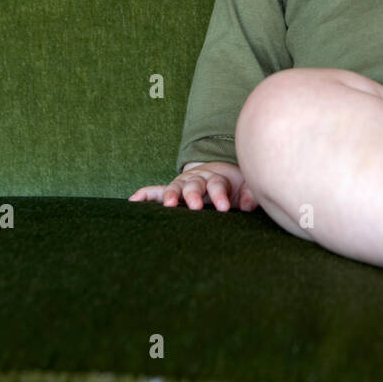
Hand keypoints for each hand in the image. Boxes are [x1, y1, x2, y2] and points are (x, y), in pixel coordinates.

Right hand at [128, 161, 259, 211]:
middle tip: (196, 207)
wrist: (220, 174)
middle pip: (194, 186)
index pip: (217, 186)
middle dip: (193, 196)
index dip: (220, 196)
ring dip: (170, 196)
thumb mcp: (245, 187)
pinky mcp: (171, 190)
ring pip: (174, 188)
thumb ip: (249, 194)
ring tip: (168, 205)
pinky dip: (144, 195)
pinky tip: (133, 201)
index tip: (224, 208)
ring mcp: (182, 185)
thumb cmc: (234, 185)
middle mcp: (197, 180)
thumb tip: (250, 205)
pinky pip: (154, 191)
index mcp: (216, 179)